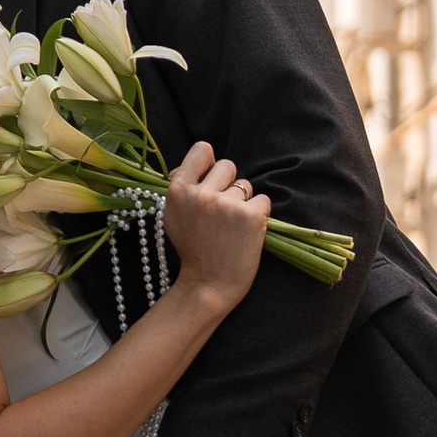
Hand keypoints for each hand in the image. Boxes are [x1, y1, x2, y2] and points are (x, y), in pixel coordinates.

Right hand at [163, 141, 270, 314]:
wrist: (208, 285)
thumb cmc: (193, 251)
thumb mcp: (172, 216)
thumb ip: (180, 188)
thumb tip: (188, 165)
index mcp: (178, 191)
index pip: (202, 150)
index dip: (209, 164)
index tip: (210, 181)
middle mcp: (201, 194)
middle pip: (227, 166)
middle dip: (228, 185)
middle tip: (222, 213)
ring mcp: (226, 204)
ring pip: (246, 185)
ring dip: (243, 202)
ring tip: (232, 227)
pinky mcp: (250, 216)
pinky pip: (263, 201)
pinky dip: (259, 215)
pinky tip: (246, 232)